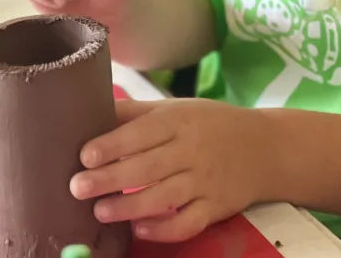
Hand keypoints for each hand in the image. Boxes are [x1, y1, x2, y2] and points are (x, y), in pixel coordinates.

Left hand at [70, 99, 272, 242]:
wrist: (263, 147)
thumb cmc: (209, 124)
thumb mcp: (176, 109)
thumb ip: (136, 114)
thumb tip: (92, 111)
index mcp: (179, 120)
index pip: (143, 132)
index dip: (113, 144)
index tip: (84, 155)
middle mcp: (192, 150)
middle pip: (148, 166)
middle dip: (111, 178)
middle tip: (77, 187)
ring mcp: (205, 181)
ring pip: (165, 197)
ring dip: (130, 206)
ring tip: (100, 211)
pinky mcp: (215, 208)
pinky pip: (189, 223)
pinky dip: (164, 229)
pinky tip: (139, 230)